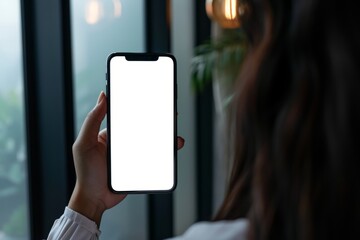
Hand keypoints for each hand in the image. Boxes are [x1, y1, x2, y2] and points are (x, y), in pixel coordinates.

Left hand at [68, 91, 184, 226]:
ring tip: (174, 137)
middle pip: (144, 129)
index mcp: (111, 134)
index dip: (140, 108)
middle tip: (171, 115)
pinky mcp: (140, 166)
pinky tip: (171, 150)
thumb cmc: (85, 172)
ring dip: (166, 138)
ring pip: (153, 143)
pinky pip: (155, 158)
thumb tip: (102, 97)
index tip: (151, 100)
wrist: (95, 199)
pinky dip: (165, 154)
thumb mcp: (85, 143)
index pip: (128, 116)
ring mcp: (133, 155)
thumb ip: (92, 120)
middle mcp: (123, 143)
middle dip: (159, 122)